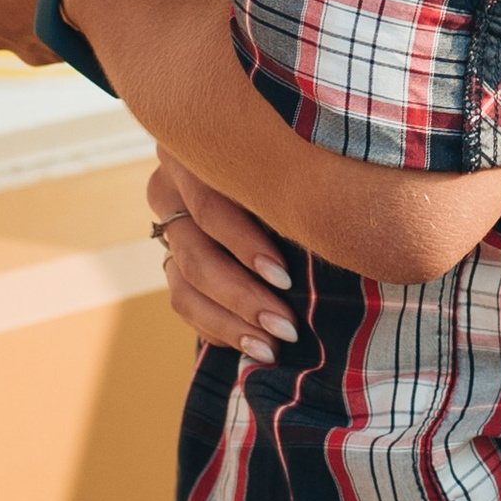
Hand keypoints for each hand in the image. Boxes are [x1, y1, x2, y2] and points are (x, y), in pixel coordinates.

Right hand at [147, 151, 297, 361]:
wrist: (272, 164)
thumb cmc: (299, 160)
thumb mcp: (294, 163)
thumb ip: (297, 189)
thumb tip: (332, 232)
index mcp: (197, 152)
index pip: (211, 207)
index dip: (245, 246)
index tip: (285, 278)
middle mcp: (171, 186)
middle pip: (196, 254)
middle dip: (243, 298)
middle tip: (287, 328)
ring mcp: (168, 224)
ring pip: (184, 284)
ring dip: (230, 322)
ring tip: (271, 348)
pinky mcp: (172, 256)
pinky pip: (183, 302)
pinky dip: (217, 327)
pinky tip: (252, 343)